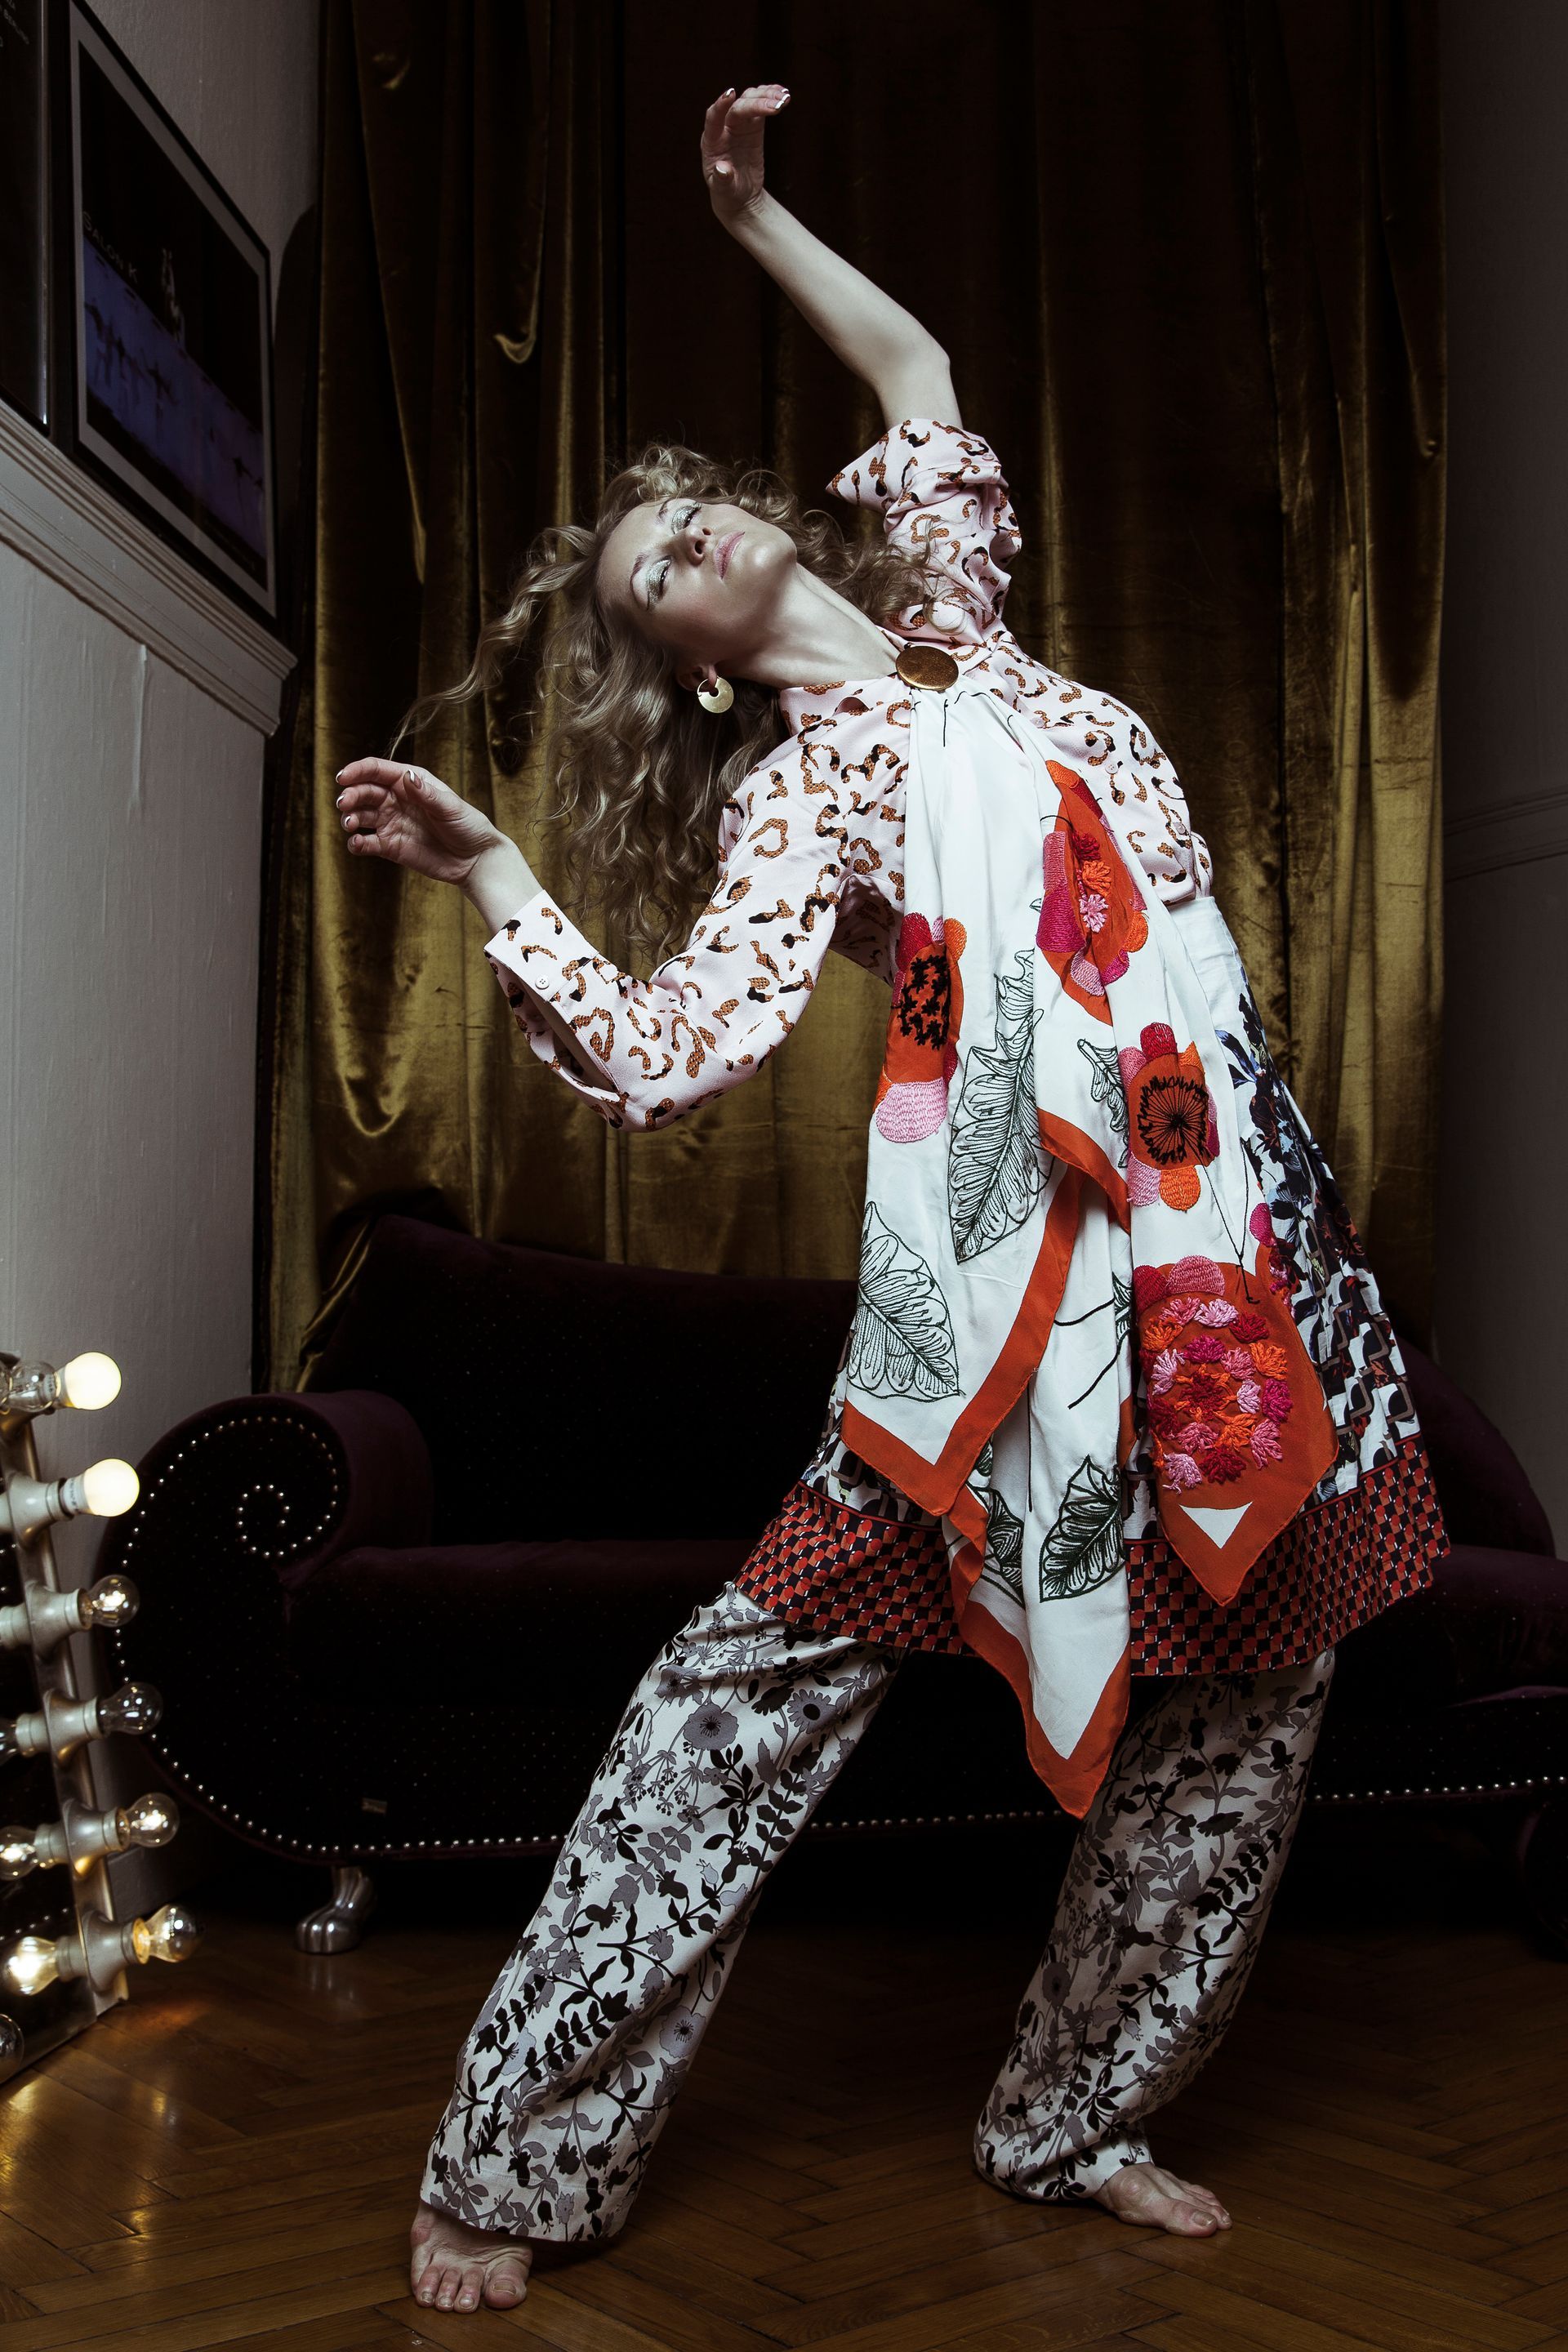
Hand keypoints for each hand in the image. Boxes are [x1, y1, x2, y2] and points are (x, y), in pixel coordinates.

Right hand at [334, 758, 502, 887]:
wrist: (475, 860)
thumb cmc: (468, 827)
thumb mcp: (450, 808)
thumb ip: (427, 794)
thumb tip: (407, 776)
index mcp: (411, 782)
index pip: (378, 771)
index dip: (358, 771)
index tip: (343, 778)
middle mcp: (397, 799)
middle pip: (364, 791)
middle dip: (350, 795)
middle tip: (344, 804)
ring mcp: (391, 823)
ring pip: (360, 815)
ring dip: (349, 818)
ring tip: (350, 824)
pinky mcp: (390, 846)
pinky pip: (366, 842)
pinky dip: (356, 843)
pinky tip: (357, 843)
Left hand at [701, 83, 788, 223]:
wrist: (740, 195)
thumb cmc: (728, 193)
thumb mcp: (724, 190)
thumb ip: (722, 179)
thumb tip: (723, 169)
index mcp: (712, 142)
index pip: (713, 118)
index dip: (721, 105)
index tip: (731, 93)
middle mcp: (724, 128)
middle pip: (739, 107)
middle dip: (757, 104)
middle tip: (777, 106)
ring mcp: (739, 124)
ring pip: (750, 100)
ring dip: (767, 96)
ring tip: (785, 98)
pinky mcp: (753, 125)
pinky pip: (760, 106)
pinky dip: (771, 97)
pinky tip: (784, 95)